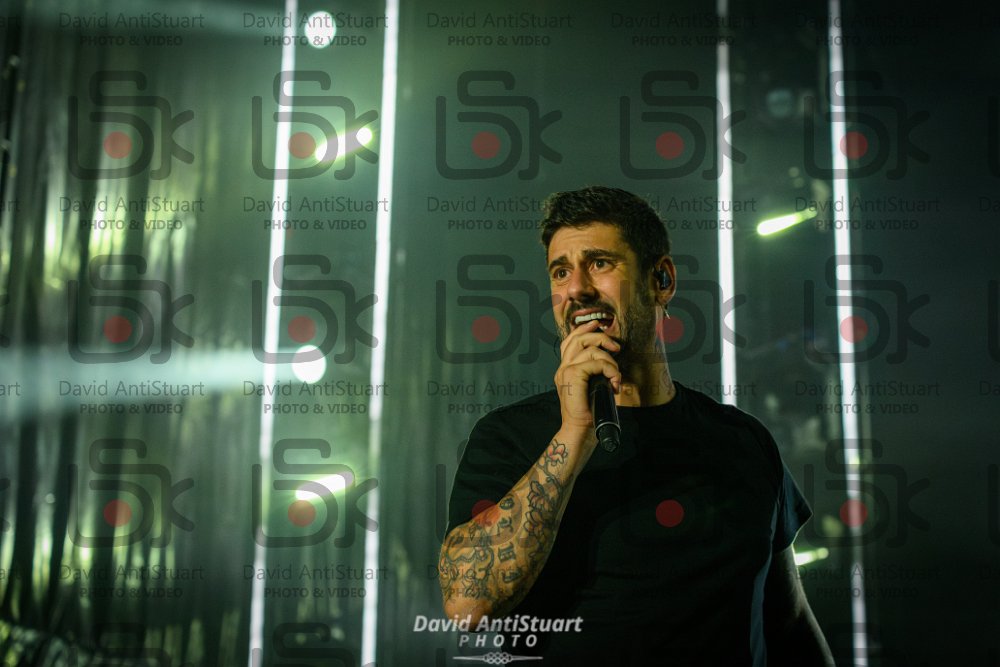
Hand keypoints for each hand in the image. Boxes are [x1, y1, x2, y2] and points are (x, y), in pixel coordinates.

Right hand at [553, 319, 620, 456]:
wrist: (579, 430)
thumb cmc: (589, 414)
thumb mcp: (593, 388)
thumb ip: (595, 374)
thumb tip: (609, 361)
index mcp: (565, 370)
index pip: (570, 341)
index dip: (583, 330)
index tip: (597, 325)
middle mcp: (563, 368)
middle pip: (577, 339)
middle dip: (599, 337)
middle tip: (615, 346)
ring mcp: (565, 371)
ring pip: (589, 349)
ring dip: (609, 360)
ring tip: (615, 374)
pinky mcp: (572, 375)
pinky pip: (595, 362)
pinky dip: (609, 369)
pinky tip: (613, 381)